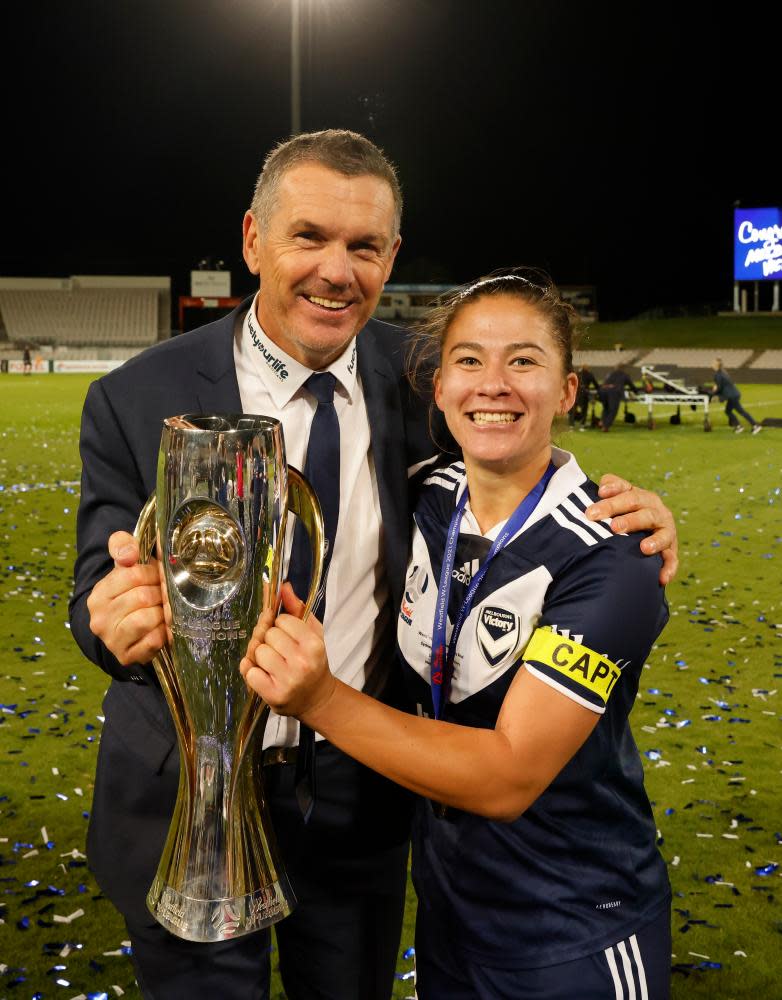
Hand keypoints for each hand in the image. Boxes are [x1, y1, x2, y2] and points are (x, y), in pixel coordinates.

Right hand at [87, 530, 169, 665]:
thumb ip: (123, 546)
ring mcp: (111, 640)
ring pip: (146, 619)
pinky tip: (163, 628)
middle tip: (165, 595)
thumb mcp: (125, 566)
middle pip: (142, 597)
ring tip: (163, 610)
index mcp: (99, 594)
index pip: (132, 574)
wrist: (129, 631)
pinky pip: (153, 641)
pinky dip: (164, 633)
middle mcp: (100, 618)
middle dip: (160, 594)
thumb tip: (129, 553)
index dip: (153, 573)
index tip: (158, 576)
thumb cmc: (131, 593)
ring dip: (162, 613)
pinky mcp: (126, 656)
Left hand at [240, 583, 334, 718]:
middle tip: (280, 651)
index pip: (282, 620)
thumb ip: (297, 609)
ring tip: (273, 663)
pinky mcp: (273, 694)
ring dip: (260, 656)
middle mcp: (302, 662)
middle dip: (270, 640)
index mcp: (314, 645)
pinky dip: (251, 671)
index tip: (288, 635)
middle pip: (267, 635)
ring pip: (257, 652)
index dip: (281, 625)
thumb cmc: (313, 662)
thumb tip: (283, 587)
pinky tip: (263, 674)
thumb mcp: (312, 634)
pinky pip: (249, 671)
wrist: (316, 698)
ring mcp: (287, 680)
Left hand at [585, 475, 677, 585]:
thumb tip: (600, 490)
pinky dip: (668, 568)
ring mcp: (665, 529)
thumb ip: (607, 490)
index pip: (625, 490)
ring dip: (655, 541)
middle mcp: (654, 510)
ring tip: (643, 548)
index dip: (613, 490)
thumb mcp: (613, 501)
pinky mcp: (670, 549)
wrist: (642, 535)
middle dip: (628, 519)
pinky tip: (661, 578)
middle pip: (643, 512)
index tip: (600, 493)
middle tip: (614, 527)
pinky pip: (671, 559)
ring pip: (662, 533)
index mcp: (638, 496)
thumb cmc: (620, 516)